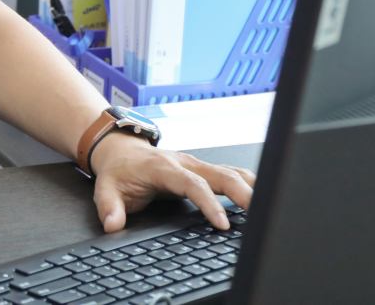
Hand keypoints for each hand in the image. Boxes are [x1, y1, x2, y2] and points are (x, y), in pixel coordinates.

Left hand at [88, 134, 254, 232]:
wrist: (120, 150)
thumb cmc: (119, 171)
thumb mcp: (106, 188)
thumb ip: (109, 207)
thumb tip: (113, 224)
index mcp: (164, 168)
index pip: (192, 184)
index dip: (209, 203)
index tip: (222, 224)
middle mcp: (185, 163)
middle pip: (220, 174)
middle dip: (242, 193)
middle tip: (259, 214)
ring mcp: (197, 164)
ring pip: (230, 172)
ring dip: (250, 188)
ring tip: (268, 207)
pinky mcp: (204, 170)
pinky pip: (231, 174)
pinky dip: (248, 185)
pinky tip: (261, 197)